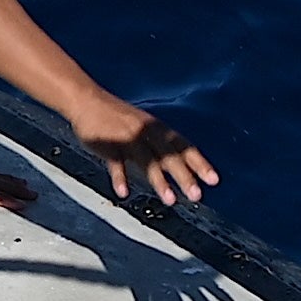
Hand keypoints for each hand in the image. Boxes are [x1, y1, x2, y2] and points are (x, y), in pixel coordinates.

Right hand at [72, 105, 218, 208]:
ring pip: (147, 160)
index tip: (214, 180)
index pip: (183, 146)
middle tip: (197, 195)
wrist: (86, 99)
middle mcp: (146, 131)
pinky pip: (116, 162)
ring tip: (171, 201)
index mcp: (157, 127)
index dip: (199, 163)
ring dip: (159, 180)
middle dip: (184, 175)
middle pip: (169, 155)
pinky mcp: (108, 143)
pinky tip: (124, 193)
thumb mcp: (143, 126)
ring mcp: (127, 137)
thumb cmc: (117, 117)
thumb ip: (159, 146)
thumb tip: (180, 168)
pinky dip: (119, 177)